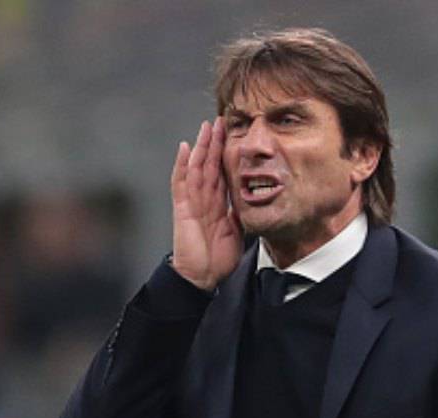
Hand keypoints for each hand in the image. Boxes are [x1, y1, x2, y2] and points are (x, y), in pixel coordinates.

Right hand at [171, 117, 241, 290]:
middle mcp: (203, 200)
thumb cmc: (218, 260)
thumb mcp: (238, 231)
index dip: (227, 154)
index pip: (222, 173)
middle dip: (215, 143)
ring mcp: (192, 203)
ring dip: (201, 147)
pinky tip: (185, 148)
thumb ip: (242, 213)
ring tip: (206, 126)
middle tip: (221, 120)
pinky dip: (182, 165)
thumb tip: (256, 199)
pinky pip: (181, 183)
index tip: (235, 135)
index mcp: (217, 205)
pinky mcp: (183, 209)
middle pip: (209, 165)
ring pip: (197, 168)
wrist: (203, 277)